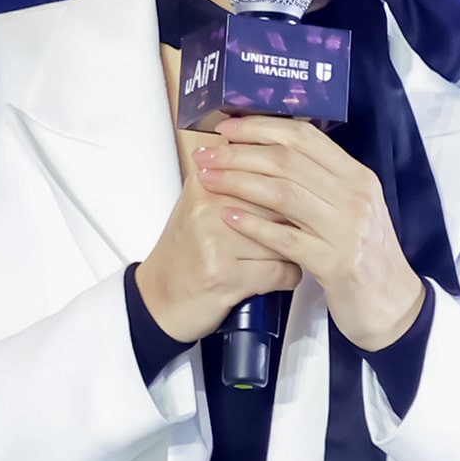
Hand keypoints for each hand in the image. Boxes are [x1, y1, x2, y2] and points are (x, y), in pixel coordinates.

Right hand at [134, 149, 301, 343]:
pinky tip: (276, 275)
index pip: (267, 171)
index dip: (290, 190)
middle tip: (294, 230)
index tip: (298, 198)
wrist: (161, 297)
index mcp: (204, 183)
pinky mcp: (227, 276)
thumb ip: (238, 180)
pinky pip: (283, 271)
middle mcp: (208, 208)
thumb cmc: (187, 252)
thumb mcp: (204, 205)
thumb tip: (288, 163)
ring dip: (293, 251)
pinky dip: (288, 277)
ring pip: (286, 238)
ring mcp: (215, 242)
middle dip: (295, 221)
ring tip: (280, 255)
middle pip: (280, 204)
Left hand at [197, 115, 426, 350]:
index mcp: (357, 177)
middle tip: (206, 155)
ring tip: (208, 179)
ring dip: (239, 183)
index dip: (262, 128)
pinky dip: (255, 225)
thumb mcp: (349, 210)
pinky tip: (228, 218)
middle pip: (288, 161)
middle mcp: (356, 196)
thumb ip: (320, 182)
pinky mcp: (337, 264)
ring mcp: (348, 230)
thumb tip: (271, 152)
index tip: (227, 128)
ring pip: (284, 193)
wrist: (393, 307)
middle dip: (240, 154)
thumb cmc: (362, 256)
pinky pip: (288, 238)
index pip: (305, 137)